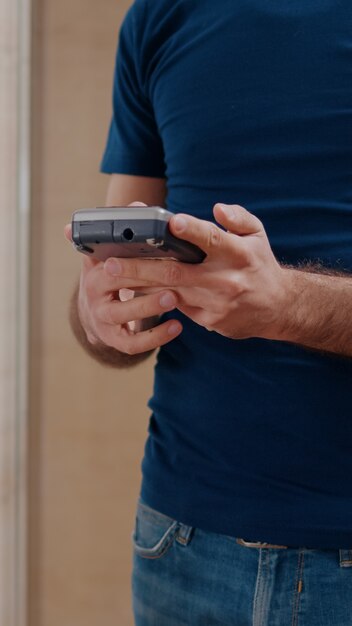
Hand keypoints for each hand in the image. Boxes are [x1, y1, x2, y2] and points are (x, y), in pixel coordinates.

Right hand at [64, 207, 181, 355]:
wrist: (94, 318)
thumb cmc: (108, 280)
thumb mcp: (107, 258)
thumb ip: (125, 232)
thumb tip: (137, 206)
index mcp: (94, 271)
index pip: (111, 260)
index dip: (128, 254)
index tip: (147, 244)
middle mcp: (94, 296)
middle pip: (117, 284)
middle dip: (142, 277)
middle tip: (169, 273)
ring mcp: (103, 320)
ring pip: (123, 313)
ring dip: (148, 306)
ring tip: (173, 298)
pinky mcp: (115, 340)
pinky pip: (134, 343)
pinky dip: (155, 337)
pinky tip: (177, 326)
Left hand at [104, 203, 287, 340]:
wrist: (278, 308)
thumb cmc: (260, 265)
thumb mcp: (257, 235)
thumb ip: (238, 218)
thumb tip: (216, 209)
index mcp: (238, 253)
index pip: (212, 239)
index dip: (192, 230)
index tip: (172, 222)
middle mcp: (226, 280)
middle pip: (176, 273)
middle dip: (139, 268)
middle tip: (110, 263)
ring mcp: (216, 304)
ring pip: (170, 293)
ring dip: (140, 285)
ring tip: (113, 276)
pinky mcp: (210, 321)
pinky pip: (179, 306)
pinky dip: (158, 297)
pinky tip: (137, 289)